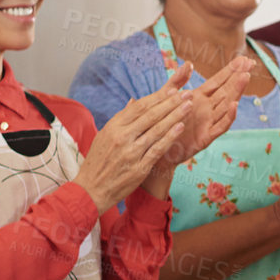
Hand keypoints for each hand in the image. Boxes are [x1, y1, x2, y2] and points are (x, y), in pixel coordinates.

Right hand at [75, 70, 193, 212]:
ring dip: (175, 116)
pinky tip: (181, 127)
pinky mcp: (139, 168)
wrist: (90, 189)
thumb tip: (133, 101)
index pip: (139, 107)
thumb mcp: (104, 136)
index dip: (158, 97)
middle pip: (151, 115)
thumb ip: (121, 120)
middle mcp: (122, 137)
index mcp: (113, 126)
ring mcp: (131, 152)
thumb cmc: (98, 161)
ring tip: (188, 106)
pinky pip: (158, 149)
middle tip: (188, 94)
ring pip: (157, 130)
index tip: (173, 90)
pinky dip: (170, 137)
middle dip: (171, 102)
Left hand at [143, 57, 252, 195]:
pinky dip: (228, 117)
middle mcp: (207, 109)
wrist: (156, 152)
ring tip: (245, 77)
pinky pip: (220, 126)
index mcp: (198, 99)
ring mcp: (208, 123)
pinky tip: (233, 105)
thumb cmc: (161, 126)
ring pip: (226, 105)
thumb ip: (176, 81)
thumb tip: (188, 63)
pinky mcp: (206, 138)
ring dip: (236, 91)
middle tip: (250, 63)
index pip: (218, 81)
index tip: (243, 59)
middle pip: (226, 90)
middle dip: (238, 77)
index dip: (230, 70)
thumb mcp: (166, 99)